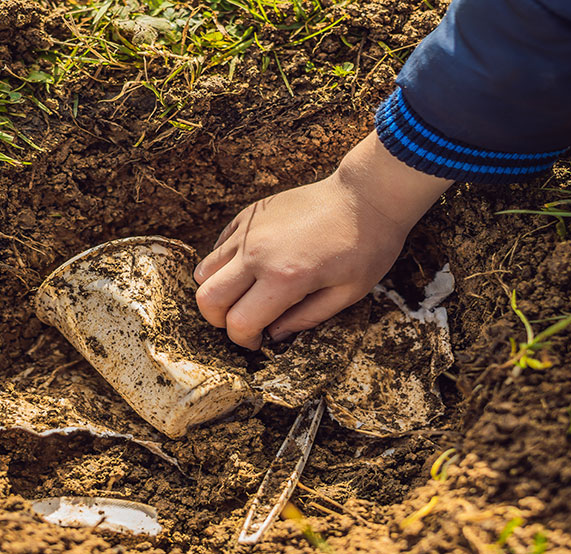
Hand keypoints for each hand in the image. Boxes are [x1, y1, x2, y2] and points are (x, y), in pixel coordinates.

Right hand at [194, 131, 452, 349]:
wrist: (366, 195)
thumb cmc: (366, 246)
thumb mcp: (347, 294)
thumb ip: (305, 319)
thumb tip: (273, 334)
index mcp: (285, 278)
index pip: (239, 323)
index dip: (245, 340)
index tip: (259, 341)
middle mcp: (258, 253)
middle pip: (208, 298)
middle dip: (219, 320)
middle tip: (244, 322)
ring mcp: (249, 231)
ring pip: (205, 271)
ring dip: (218, 291)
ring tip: (245, 295)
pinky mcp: (249, 215)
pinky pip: (219, 246)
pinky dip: (224, 264)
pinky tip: (251, 268)